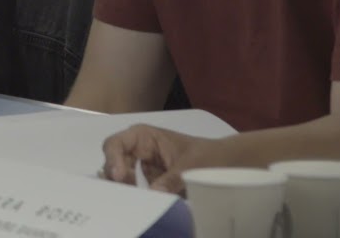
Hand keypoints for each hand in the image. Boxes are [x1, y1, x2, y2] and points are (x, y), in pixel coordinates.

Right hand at [101, 125, 226, 193]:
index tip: (120, 177)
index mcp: (144, 136)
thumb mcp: (190, 165)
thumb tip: (154, 193)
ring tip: (134, 199)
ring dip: (124, 188)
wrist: (226, 163)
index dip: (113, 159)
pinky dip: (136, 196)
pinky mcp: (151, 180)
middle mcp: (138, 149)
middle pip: (114, 162)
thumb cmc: (207, 155)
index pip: (116, 144)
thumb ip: (171, 179)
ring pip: (121, 177)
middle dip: (115, 177)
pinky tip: (142, 203)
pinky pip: (136, 188)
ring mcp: (143, 165)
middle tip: (124, 194)